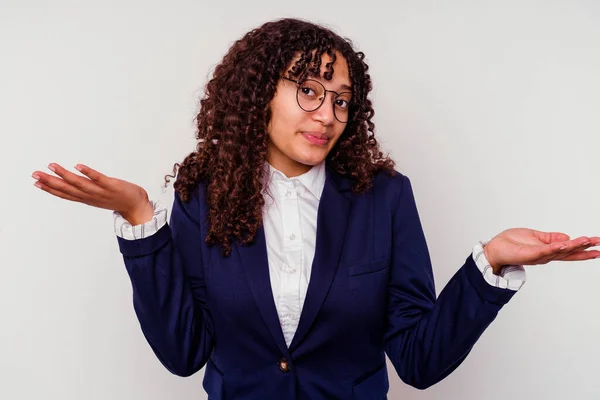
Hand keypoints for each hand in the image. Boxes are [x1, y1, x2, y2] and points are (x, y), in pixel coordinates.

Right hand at [32, 163, 152, 221]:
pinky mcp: (112, 186)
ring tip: (52, 166)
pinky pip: (98, 179)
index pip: (65, 194)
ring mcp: (101, 191)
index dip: (50, 189)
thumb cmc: (117, 199)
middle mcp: (91, 196)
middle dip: (50, 182)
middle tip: (35, 174)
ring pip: (80, 184)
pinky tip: (78, 165)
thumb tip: (73, 183)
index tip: (35, 182)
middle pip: (68, 189)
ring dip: (65, 175)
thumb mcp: (97, 197)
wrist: (137, 206)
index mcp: (87, 199)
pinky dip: (88, 173)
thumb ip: (85, 191)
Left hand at [483, 228, 599, 272]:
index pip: (569, 249)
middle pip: (570, 252)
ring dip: (574, 246)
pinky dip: (556, 247)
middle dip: (585, 249)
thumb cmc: (511, 243)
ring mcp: (539, 255)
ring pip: (561, 251)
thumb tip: (567, 237)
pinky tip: (566, 243)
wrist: (495, 248)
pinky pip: (546, 250)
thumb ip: (550, 238)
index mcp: (548, 250)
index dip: (583, 247)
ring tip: (588, 241)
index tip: (597, 244)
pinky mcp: (531, 254)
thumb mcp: (535, 236)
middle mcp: (546, 255)